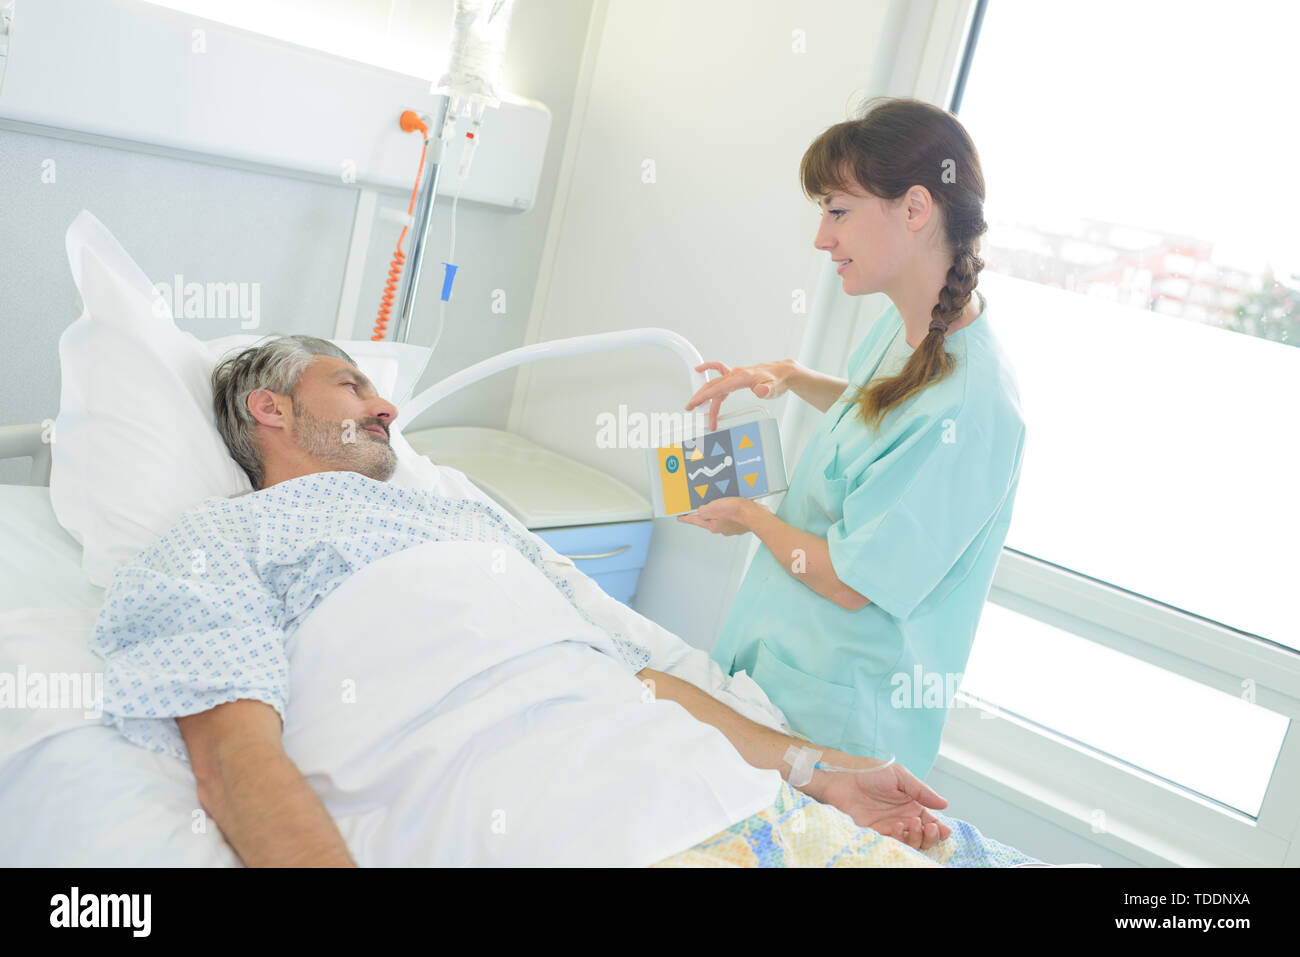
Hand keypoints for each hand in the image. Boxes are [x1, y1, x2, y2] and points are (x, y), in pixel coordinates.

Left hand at [675, 497, 758, 535]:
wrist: (756, 515)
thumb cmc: (737, 513)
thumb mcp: (714, 508)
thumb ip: (704, 511)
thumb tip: (701, 511)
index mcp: (712, 525)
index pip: (695, 521)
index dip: (686, 518)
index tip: (680, 518)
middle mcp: (722, 528)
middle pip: (709, 518)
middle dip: (706, 512)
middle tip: (704, 505)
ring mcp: (732, 526)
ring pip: (722, 516)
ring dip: (721, 509)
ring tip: (724, 501)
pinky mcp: (741, 522)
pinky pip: (733, 514)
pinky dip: (732, 509)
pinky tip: (735, 503)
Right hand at [685, 360, 795, 430]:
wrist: (783, 373)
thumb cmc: (778, 380)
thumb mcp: (774, 387)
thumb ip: (766, 389)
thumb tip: (760, 390)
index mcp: (742, 377)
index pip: (719, 388)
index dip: (705, 396)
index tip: (695, 403)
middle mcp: (736, 374)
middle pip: (713, 386)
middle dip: (700, 397)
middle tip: (690, 407)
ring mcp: (735, 374)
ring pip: (715, 384)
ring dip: (705, 395)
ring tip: (698, 407)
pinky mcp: (736, 376)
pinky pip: (718, 372)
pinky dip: (708, 369)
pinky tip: (700, 369)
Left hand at [812, 762, 951, 850]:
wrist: (842, 777)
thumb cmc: (870, 773)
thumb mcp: (899, 776)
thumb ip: (921, 790)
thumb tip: (944, 804)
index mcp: (912, 805)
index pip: (932, 822)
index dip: (940, 829)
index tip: (942, 828)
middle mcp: (903, 819)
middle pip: (924, 838)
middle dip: (931, 836)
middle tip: (928, 826)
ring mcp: (890, 828)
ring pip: (911, 844)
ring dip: (916, 838)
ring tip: (911, 823)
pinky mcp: (875, 834)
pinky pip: (892, 845)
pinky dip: (899, 840)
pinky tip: (897, 827)